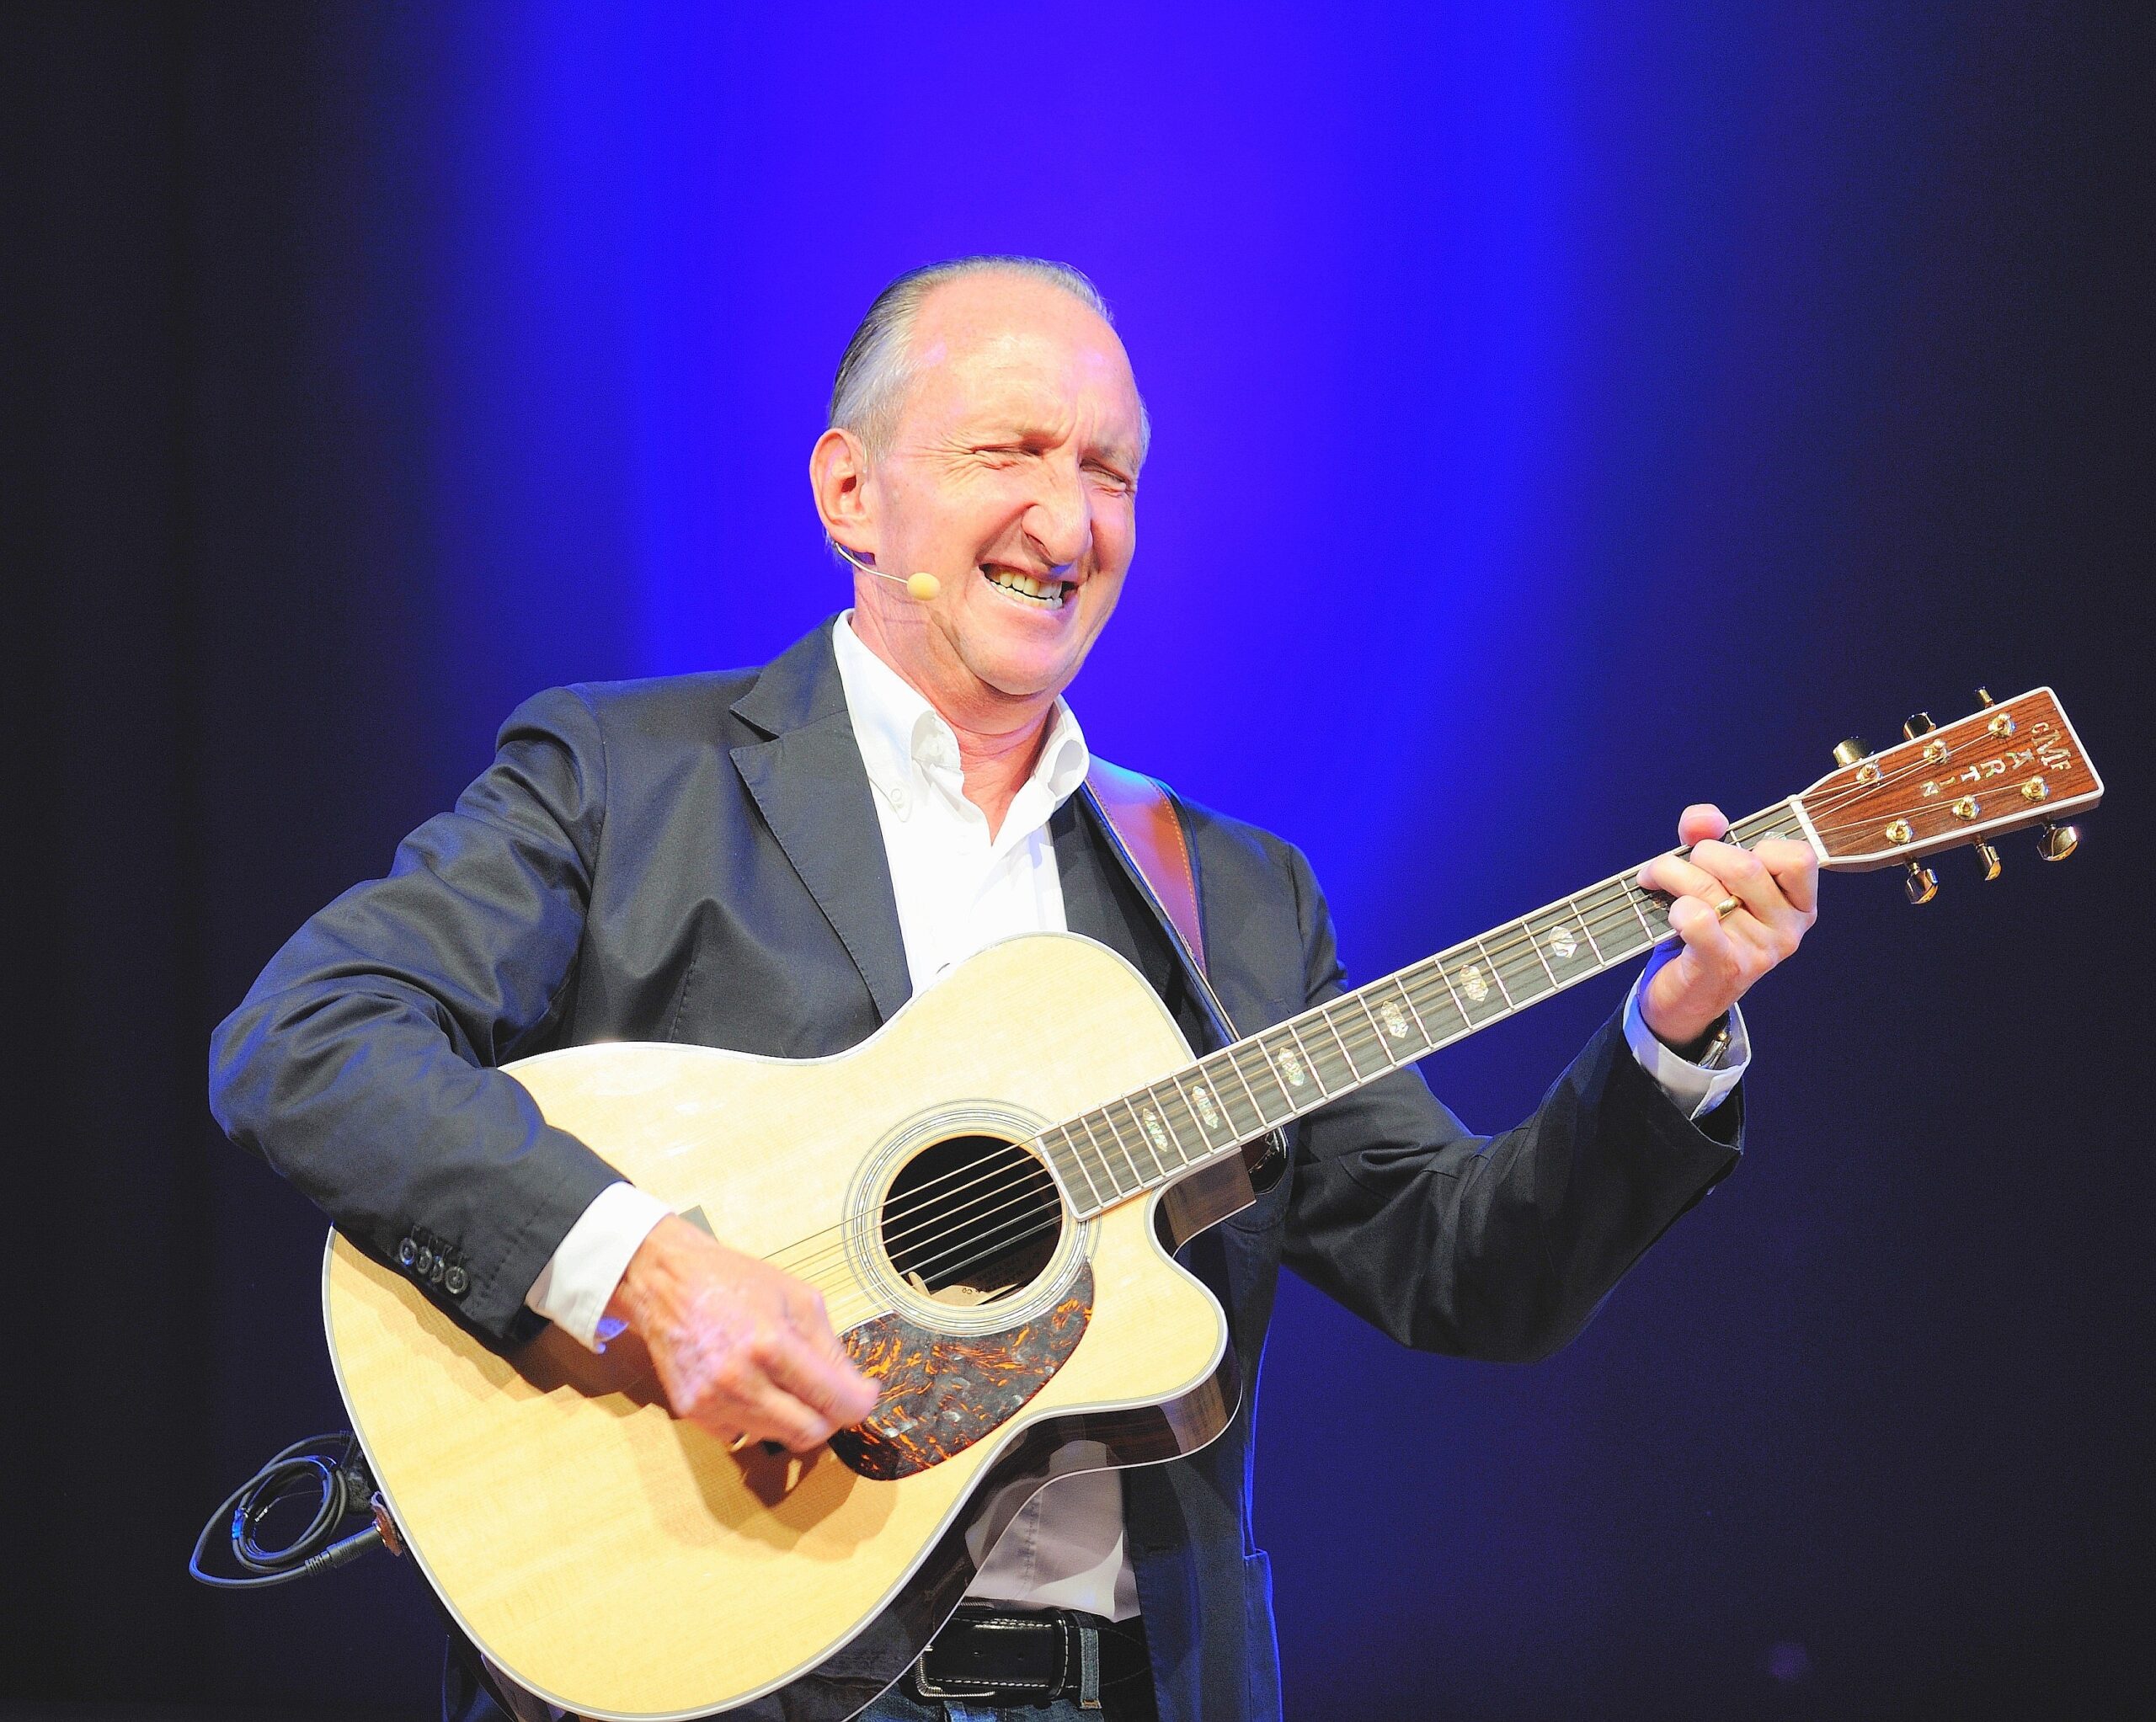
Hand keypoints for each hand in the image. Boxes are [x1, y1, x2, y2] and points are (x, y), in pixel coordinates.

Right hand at [605, 1215, 878, 1452]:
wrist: (669, 1284)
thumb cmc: (737, 1283)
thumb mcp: (798, 1298)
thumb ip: (831, 1349)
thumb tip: (857, 1390)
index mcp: (772, 1346)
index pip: (833, 1401)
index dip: (860, 1405)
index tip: (867, 1396)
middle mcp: (741, 1382)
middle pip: (809, 1433)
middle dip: (830, 1417)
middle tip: (831, 1394)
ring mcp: (713, 1402)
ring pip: (778, 1438)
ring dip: (793, 1417)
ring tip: (787, 1382)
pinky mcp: (693, 1414)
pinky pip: (742, 1435)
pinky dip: (757, 1419)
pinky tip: (752, 1386)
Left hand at [1636, 804, 1817, 1049]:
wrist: (1684, 996)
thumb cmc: (1704, 927)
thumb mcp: (1712, 877)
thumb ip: (1709, 836)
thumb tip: (1704, 817)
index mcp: (1797, 903)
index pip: (1798, 856)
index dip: (1754, 844)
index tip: (1725, 855)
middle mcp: (1788, 930)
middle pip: (1745, 866)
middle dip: (1699, 855)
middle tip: (1673, 866)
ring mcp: (1760, 952)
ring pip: (1712, 889)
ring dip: (1670, 874)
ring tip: (1654, 881)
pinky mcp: (1725, 968)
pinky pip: (1701, 921)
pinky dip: (1678, 908)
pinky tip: (1671, 913)